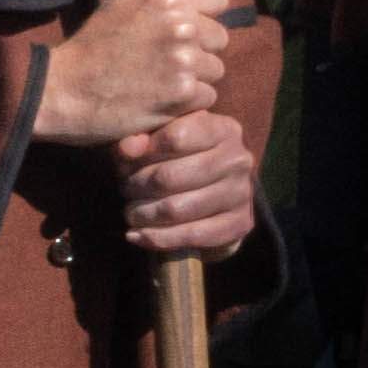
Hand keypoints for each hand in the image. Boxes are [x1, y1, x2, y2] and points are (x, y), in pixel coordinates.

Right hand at [32, 0, 237, 153]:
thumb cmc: (90, 48)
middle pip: (218, 38)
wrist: (60, 89)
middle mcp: (181, 23)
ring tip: (159, 84)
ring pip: (215, 70)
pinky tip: (160, 101)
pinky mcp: (184, 93)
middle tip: (163, 63)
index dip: (204, 16)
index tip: (187, 30)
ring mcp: (184, 59)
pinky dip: (187, 104)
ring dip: (193, 80)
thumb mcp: (123, 5)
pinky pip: (207, 97)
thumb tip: (210, 0)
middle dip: (198, 51)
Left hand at [111, 110, 255, 255]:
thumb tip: (127, 148)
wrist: (218, 192)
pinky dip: (155, 238)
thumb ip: (141, 137)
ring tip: (130, 212)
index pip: (176, 137)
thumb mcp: (161, 139)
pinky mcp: (239, 224)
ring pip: (175, 209)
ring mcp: (242, 193)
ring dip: (141, 214)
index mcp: (223, 129)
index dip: (143, 152)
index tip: (125, 160)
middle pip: (169, 177)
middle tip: (125, 188)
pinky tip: (136, 235)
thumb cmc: (180, 158)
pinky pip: (190, 236)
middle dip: (135, 186)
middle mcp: (238, 159)